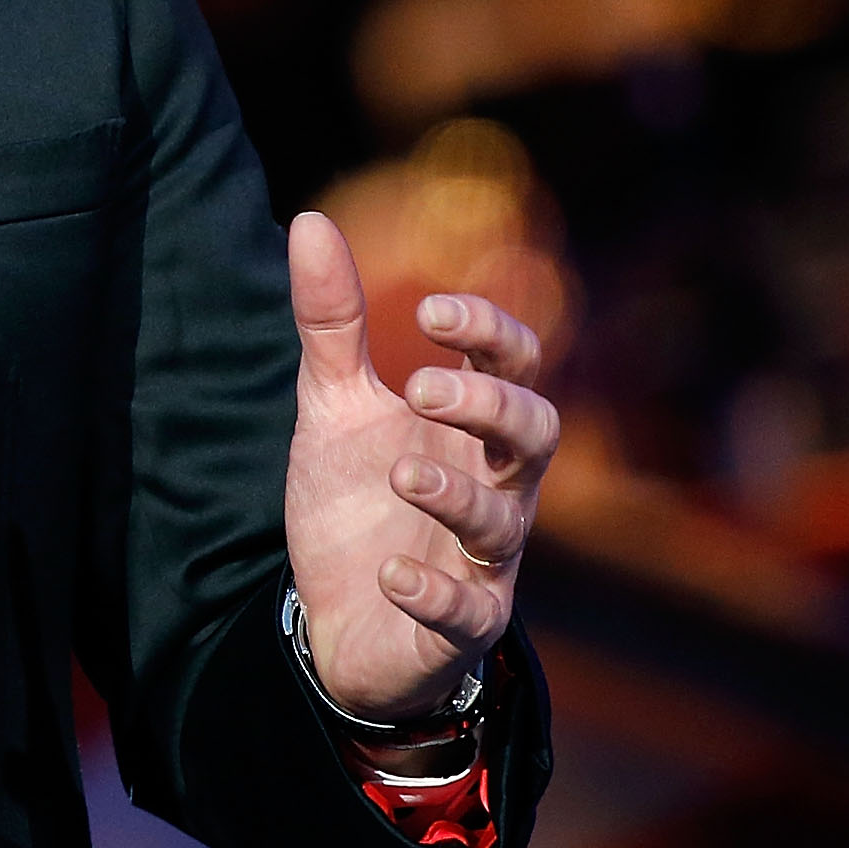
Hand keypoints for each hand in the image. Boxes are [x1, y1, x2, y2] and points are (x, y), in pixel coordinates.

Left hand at [281, 211, 558, 722]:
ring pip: (506, 524)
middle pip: (536, 432)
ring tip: (402, 471)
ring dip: (459, 493)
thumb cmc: (355, 501)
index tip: (432, 310)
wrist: (332, 618)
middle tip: (421, 387)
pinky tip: (391, 572)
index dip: (490, 331)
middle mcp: (494, 487)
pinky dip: (434, 593)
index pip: (515, 364)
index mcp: (470, 427)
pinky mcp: (459, 628)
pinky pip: (470, 616)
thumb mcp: (335, 407)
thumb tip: (311, 219)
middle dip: (489, 405)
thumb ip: (332, 323)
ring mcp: (483, 561)